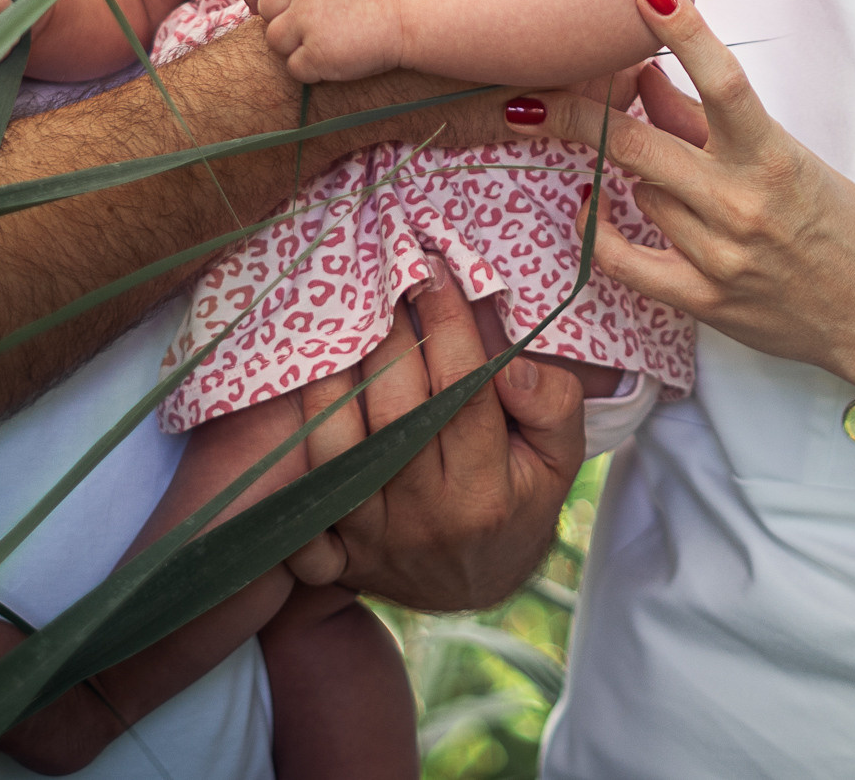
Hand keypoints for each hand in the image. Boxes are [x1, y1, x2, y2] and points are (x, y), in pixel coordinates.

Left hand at [243, 0, 411, 82]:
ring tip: (325, 40)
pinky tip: (333, 57)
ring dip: (294, 45)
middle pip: (265, 12)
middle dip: (282, 21)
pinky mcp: (317, 54)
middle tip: (310, 25)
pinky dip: (310, 68)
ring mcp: (306, 22)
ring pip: (275, 41)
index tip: (262, 7)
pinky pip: (294, 67)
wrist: (408, 11)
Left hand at [280, 259, 584, 609]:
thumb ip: (553, 404)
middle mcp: (425, 516)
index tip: (434, 267)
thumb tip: (514, 362)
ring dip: (335, 378)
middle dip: (391, 334)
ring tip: (346, 320)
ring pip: (339, 448)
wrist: (478, 587)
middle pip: (397, 412)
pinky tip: (304, 395)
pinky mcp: (336, 554)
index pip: (463, 391)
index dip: (447, 322)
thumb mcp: (559, 459)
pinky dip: (295, 456)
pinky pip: (301, 505)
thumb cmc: (519, 501)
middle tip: (388, 279)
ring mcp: (373, 537)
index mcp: (486, 492)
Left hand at [531, 0, 854, 396]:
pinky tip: (591, 207)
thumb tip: (645, 74)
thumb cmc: (836, 223)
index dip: (684, 30)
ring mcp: (720, 254)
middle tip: (534, 92)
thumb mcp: (786, 155)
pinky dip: (598, 231)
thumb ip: (708, 118)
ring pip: (638, 193)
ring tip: (666, 179)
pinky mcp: (704, 299)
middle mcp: (742, 203)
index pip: (724, 80)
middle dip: (580, 114)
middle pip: (641, 144)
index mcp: (773, 156)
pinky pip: (623, 262)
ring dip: (637, 178)